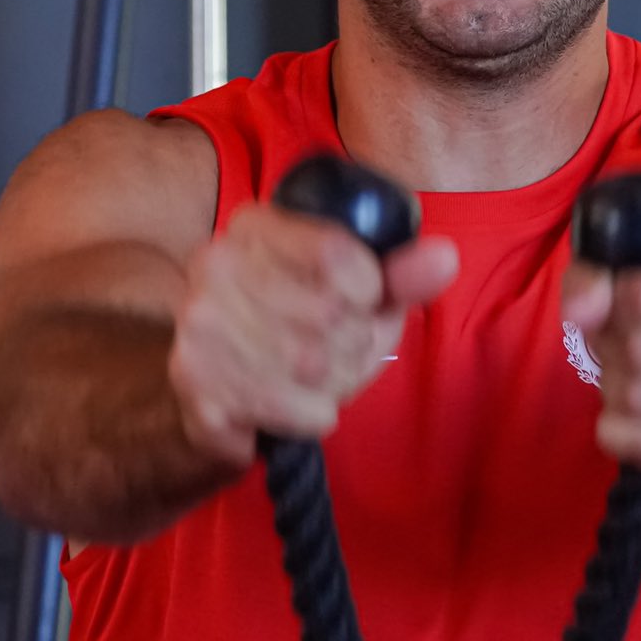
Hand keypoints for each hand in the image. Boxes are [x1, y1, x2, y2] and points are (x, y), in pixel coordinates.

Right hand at [168, 201, 456, 457]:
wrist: (220, 396)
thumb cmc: (299, 334)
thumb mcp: (358, 297)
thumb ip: (401, 275)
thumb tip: (444, 257)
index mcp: (257, 226)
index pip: (337, 252)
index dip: (369, 290)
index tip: (361, 300)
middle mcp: (216, 262)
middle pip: (329, 312)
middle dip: (351, 344)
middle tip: (332, 350)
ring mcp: (199, 323)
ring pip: (312, 364)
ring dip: (333, 383)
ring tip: (311, 377)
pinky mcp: (196, 382)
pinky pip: (294, 406)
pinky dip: (312, 415)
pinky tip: (290, 403)